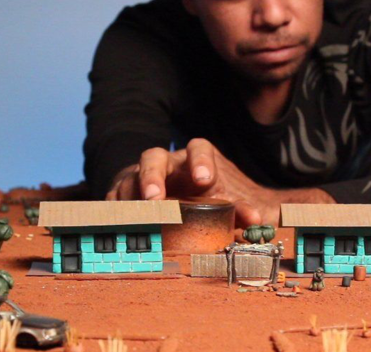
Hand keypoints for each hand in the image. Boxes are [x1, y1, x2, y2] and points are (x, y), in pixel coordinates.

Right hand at [106, 139, 334, 226]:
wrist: (189, 198)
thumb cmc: (210, 197)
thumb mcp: (229, 203)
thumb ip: (242, 210)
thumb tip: (255, 220)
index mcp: (196, 159)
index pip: (199, 148)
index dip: (200, 161)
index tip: (205, 180)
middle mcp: (168, 163)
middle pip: (153, 157)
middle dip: (153, 176)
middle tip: (156, 199)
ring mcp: (143, 176)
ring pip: (130, 177)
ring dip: (132, 197)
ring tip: (137, 216)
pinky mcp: (125, 193)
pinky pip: (114, 197)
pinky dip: (116, 209)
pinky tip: (119, 223)